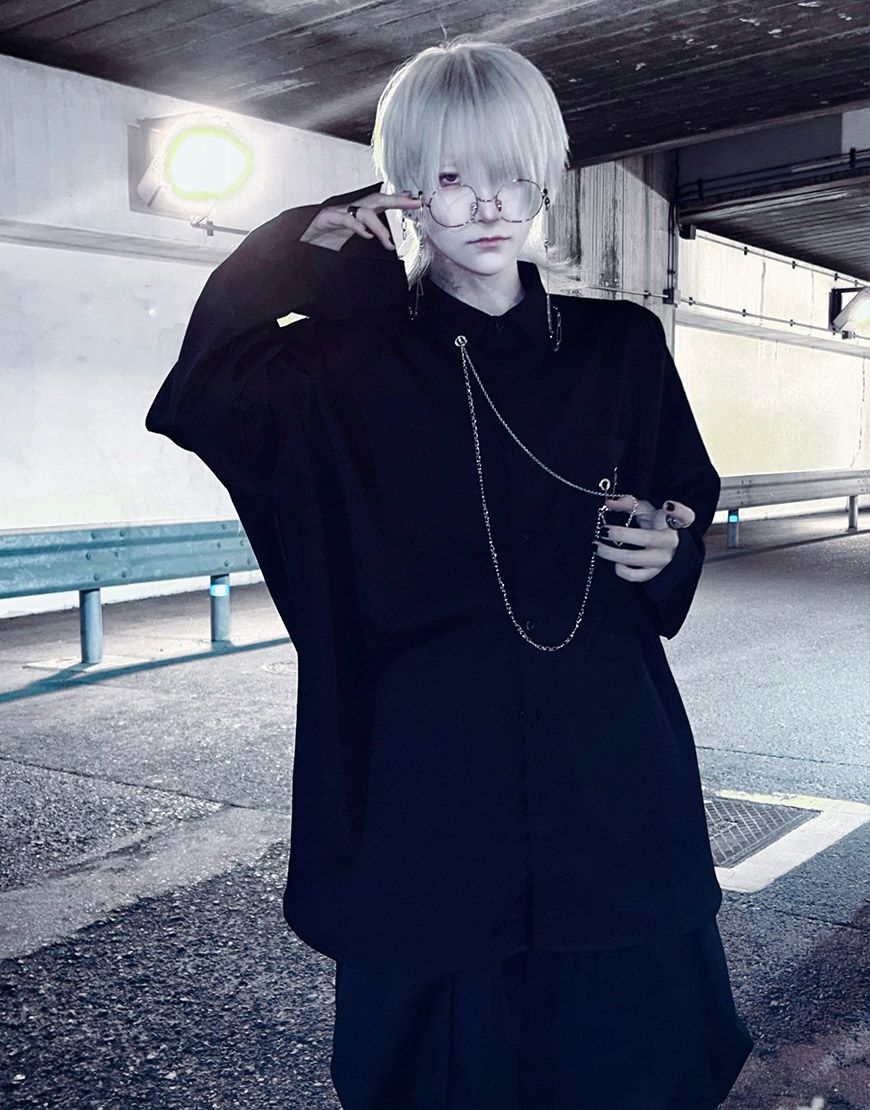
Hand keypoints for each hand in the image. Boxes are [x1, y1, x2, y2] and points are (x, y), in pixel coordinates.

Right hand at [299, 189, 422, 252]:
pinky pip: (346, 219)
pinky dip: (357, 226)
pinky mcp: (327, 218)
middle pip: (378, 200)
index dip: (398, 201)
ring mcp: (339, 211)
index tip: (415, 200)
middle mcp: (350, 207)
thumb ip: (366, 235)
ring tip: (389, 243)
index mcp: (357, 211)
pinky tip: (366, 235)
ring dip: (379, 227)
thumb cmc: (323, 236)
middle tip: (414, 203)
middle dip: (397, 201)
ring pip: (364, 212)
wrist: (298, 234)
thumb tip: (388, 246)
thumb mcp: (348, 237)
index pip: (381, 203)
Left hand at [592, 494, 695, 581]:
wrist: (664, 550)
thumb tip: (608, 503)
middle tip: (603, 530)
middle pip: (645, 538)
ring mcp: (662, 560)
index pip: (686, 516)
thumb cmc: (654, 525)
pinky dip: (622, 570)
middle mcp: (669, 542)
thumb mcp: (646, 510)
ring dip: (610, 553)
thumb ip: (629, 503)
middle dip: (620, 534)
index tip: (667, 505)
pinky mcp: (653, 573)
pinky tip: (615, 563)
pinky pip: (635, 576)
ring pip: (634, 558)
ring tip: (595, 546)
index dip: (679, 511)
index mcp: (672, 523)